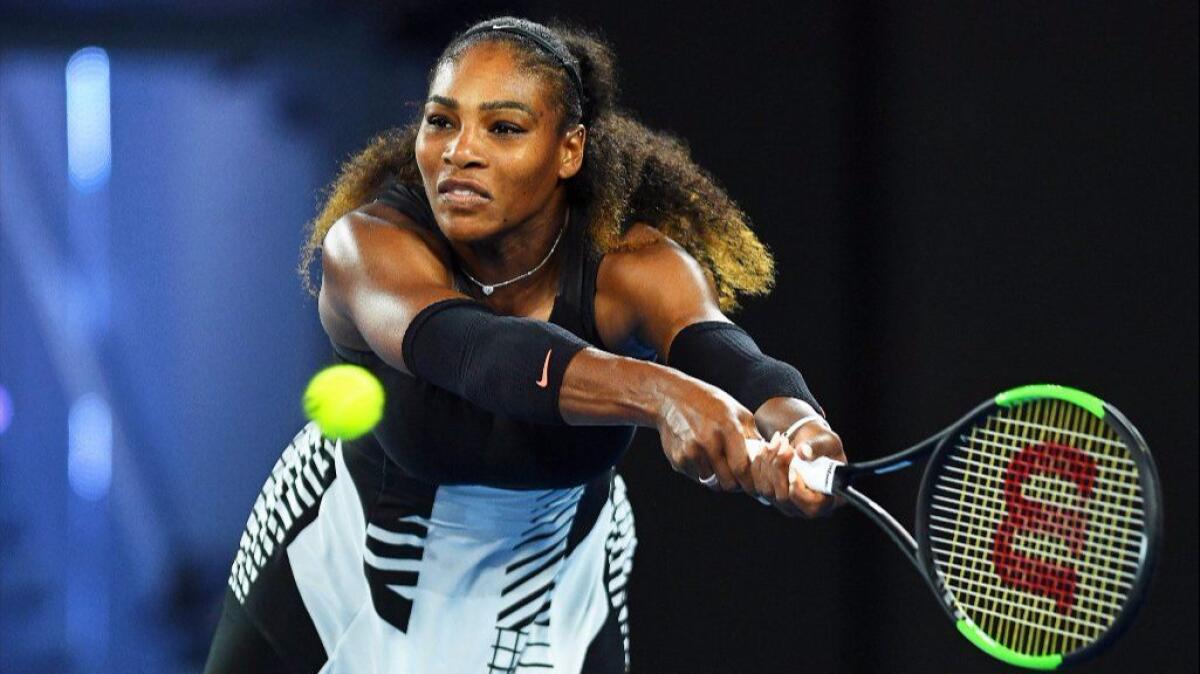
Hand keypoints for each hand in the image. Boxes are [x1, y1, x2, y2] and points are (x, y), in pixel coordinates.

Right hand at [654, 373, 761, 492]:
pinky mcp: (678, 460)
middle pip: (727, 482)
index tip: (753, 484)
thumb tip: (769, 457)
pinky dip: (701, 472)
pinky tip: (700, 455)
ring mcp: (690, 452)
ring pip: (711, 482)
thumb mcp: (735, 411)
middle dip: (734, 483)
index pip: (741, 468)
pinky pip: (696, 477)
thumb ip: (752, 435)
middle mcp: (708, 442)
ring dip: (717, 478)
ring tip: (717, 461)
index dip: (749, 481)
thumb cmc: (708, 403)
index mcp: (727, 428)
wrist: (670, 398)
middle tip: (737, 478)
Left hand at [751, 419, 846, 516]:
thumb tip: (803, 453)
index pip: (811, 507)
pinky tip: (766, 446)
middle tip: (784, 444)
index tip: (794, 469)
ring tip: (777, 440)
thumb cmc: (825, 446)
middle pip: (784, 498)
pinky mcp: (772, 494)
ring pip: (768, 491)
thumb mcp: (829, 443)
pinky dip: (759, 463)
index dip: (799, 490)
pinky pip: (758, 483)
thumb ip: (818, 448)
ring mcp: (786, 503)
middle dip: (780, 468)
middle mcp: (805, 506)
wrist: (808, 443)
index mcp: (827, 500)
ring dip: (768, 462)